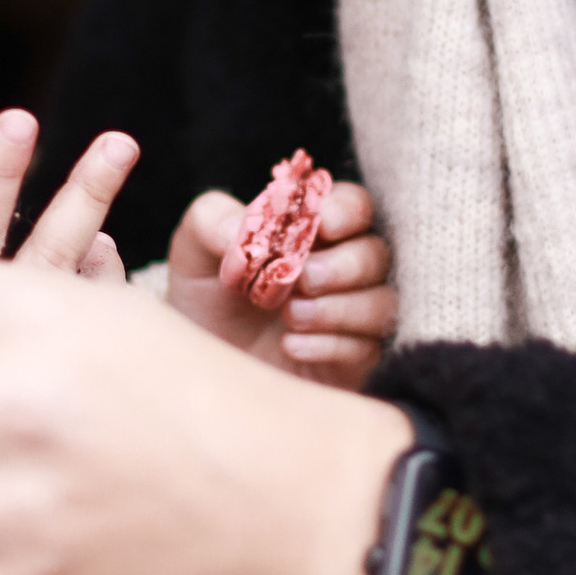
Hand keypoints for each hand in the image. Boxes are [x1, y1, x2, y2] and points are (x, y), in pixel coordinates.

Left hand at [166, 180, 397, 387]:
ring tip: (289, 316)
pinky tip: (291, 346)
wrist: (200, 367)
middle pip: (377, 254)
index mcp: (313, 232)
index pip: (354, 206)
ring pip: (381, 303)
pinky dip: (331, 344)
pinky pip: (368, 350)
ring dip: (338, 307)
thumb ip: (212, 221)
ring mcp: (351, 317)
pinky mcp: (351, 362)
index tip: (324, 225)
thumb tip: (242, 228)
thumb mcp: (193, 253)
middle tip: (301, 279)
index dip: (347, 211)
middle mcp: (342, 270)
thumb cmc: (204, 300)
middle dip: (343, 265)